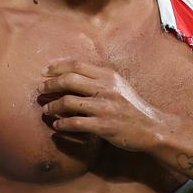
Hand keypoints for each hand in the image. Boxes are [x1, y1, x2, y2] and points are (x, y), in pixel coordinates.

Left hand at [41, 60, 164, 152]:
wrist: (151, 127)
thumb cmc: (131, 107)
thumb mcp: (118, 86)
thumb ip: (98, 79)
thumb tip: (71, 75)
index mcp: (108, 76)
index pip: (77, 65)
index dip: (57, 67)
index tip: (44, 72)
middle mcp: (106, 88)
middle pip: (69, 80)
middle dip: (50, 85)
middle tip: (40, 90)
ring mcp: (105, 107)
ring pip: (69, 101)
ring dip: (52, 106)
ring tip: (45, 110)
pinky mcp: (104, 125)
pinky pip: (76, 123)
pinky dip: (62, 124)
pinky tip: (57, 126)